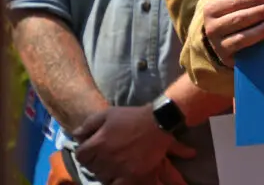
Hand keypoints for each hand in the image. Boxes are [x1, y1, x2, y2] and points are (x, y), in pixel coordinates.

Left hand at [73, 105, 193, 182]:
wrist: (159, 122)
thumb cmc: (133, 117)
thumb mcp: (109, 113)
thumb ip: (89, 124)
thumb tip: (75, 135)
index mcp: (98, 143)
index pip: (80, 156)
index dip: (85, 152)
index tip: (92, 150)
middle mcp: (105, 158)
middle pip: (92, 167)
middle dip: (96, 161)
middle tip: (106, 156)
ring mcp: (119, 169)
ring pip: (102, 177)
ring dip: (105, 172)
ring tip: (113, 165)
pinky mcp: (132, 175)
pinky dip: (116, 182)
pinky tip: (120, 176)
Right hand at [202, 0, 263, 66]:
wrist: (220, 40)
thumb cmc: (232, 15)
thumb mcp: (231, 2)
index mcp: (212, 9)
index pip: (235, 2)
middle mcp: (211, 28)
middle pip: (238, 19)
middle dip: (259, 13)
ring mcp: (218, 45)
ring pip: (241, 38)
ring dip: (261, 30)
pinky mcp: (227, 58)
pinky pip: (244, 52)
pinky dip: (257, 44)